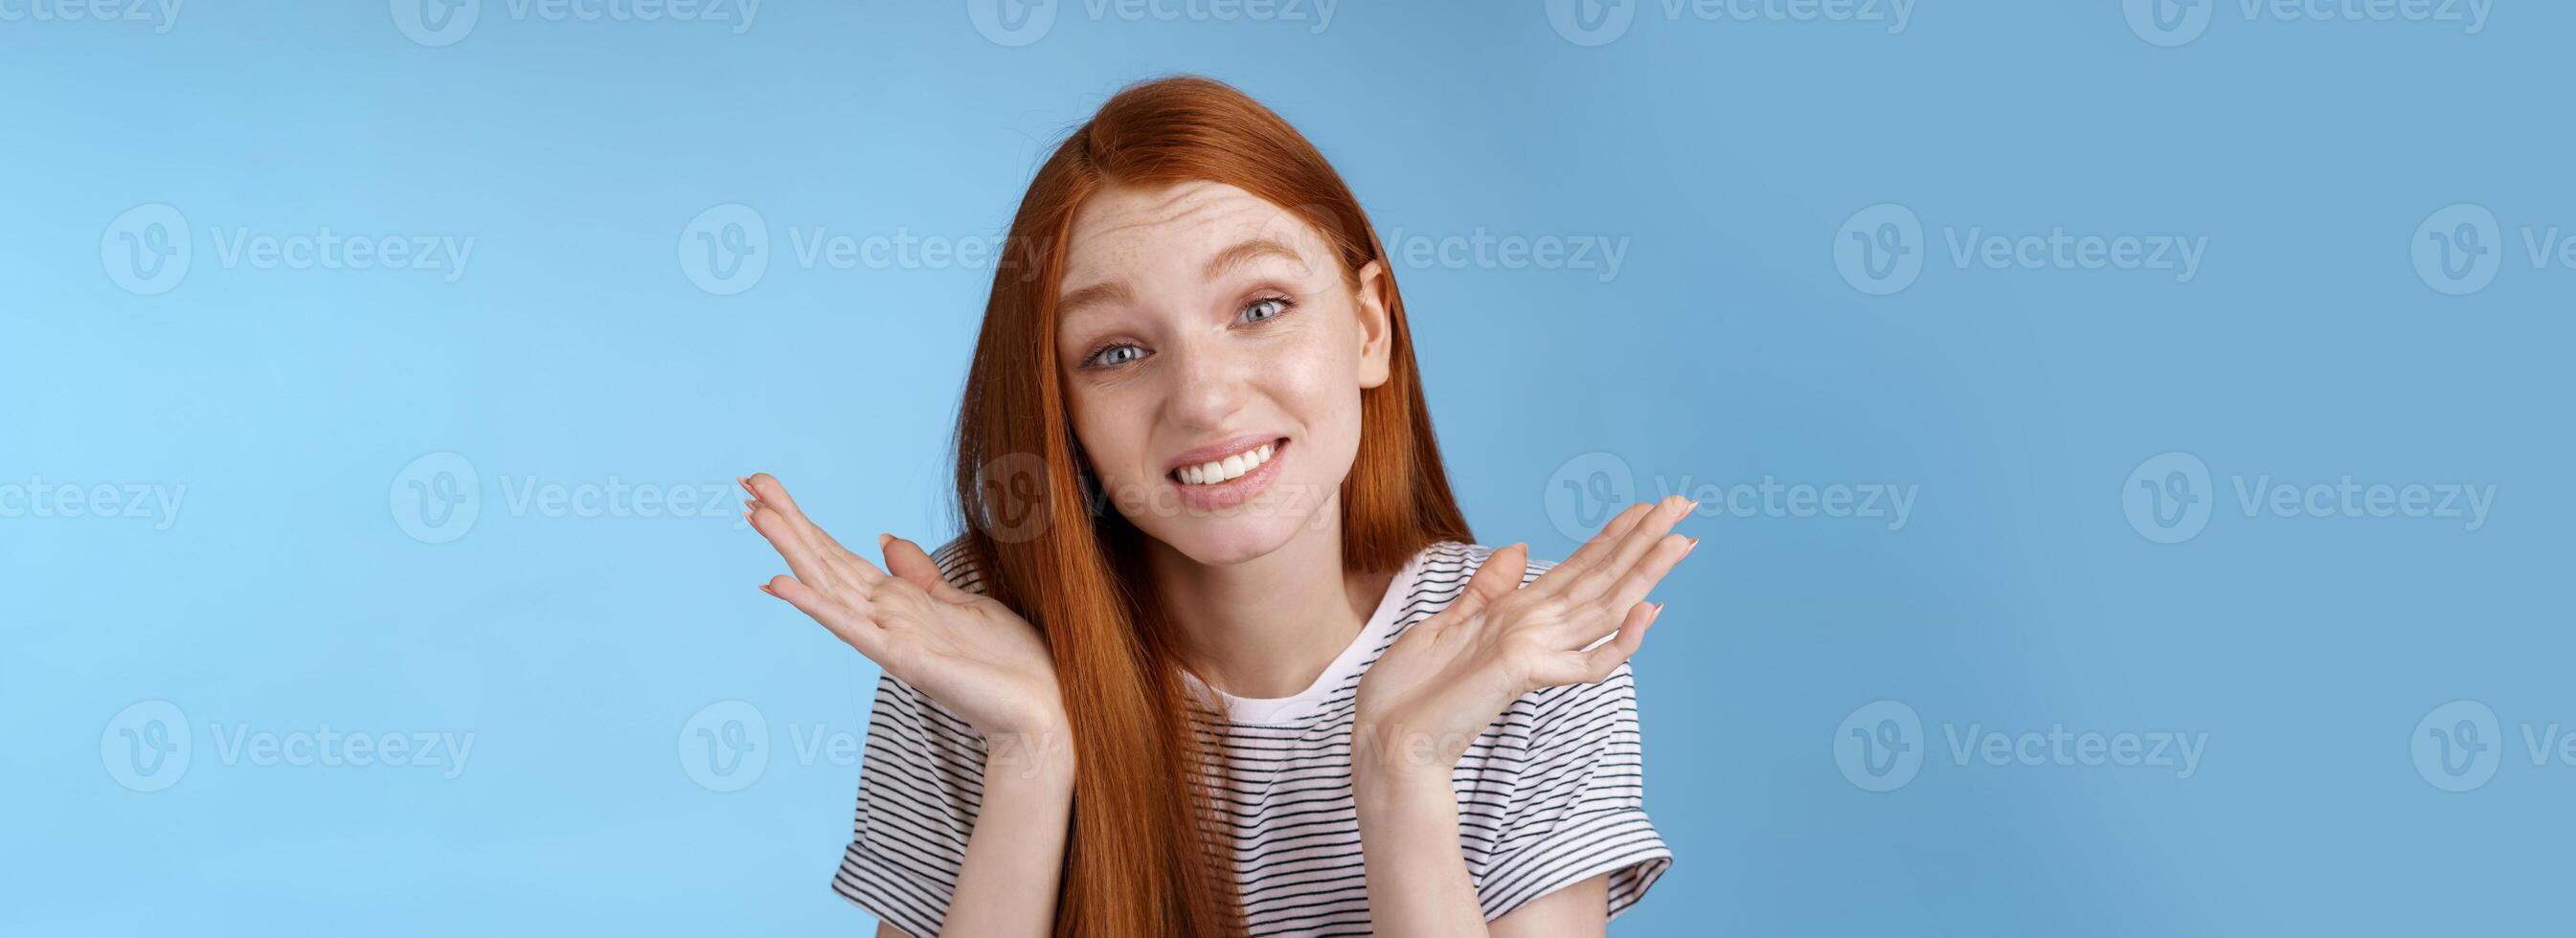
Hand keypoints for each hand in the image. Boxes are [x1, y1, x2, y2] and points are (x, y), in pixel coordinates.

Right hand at [739, 473, 1067, 749]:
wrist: (1041, 709)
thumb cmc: (1007, 662)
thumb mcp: (961, 601)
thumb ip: (917, 574)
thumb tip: (883, 538)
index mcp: (897, 602)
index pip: (839, 555)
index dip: (805, 522)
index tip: (770, 489)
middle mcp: (884, 617)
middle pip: (824, 562)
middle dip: (787, 522)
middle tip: (746, 483)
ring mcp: (888, 638)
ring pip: (828, 585)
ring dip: (791, 550)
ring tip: (755, 514)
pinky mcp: (903, 658)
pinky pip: (850, 626)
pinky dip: (814, 604)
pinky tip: (779, 583)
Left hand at [1352, 494, 1698, 782]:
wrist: (1386, 743)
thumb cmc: (1408, 693)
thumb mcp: (1444, 622)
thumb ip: (1487, 588)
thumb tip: (1519, 547)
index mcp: (1519, 616)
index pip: (1580, 568)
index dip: (1614, 538)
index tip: (1645, 508)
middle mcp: (1537, 632)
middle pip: (1604, 580)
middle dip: (1644, 542)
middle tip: (1685, 507)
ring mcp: (1536, 653)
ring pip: (1606, 609)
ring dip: (1645, 573)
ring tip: (1682, 539)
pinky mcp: (1525, 673)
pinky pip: (1589, 661)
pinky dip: (1622, 639)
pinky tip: (1648, 607)